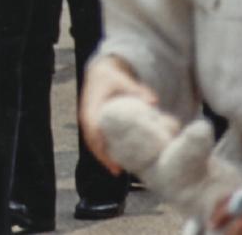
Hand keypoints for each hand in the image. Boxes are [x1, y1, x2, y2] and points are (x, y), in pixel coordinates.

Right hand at [79, 57, 160, 173]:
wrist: (100, 71)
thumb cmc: (111, 76)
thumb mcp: (122, 79)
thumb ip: (137, 89)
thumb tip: (154, 101)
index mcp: (91, 107)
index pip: (92, 129)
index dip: (100, 144)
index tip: (110, 155)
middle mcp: (87, 116)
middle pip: (91, 141)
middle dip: (102, 156)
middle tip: (117, 170)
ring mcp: (90, 121)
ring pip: (93, 143)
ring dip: (104, 157)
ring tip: (118, 170)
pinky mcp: (95, 124)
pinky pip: (98, 140)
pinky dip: (106, 151)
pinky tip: (117, 160)